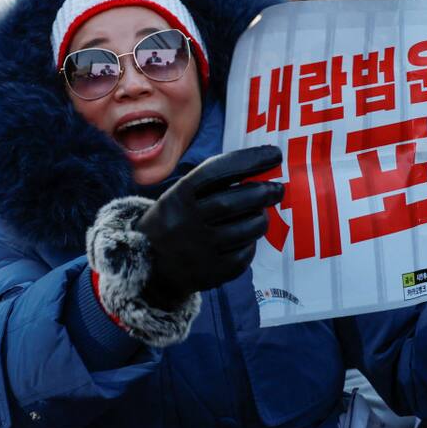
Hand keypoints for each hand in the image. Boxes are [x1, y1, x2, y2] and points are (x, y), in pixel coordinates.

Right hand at [137, 146, 283, 309]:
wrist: (149, 266)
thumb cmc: (175, 220)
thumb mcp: (179, 196)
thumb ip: (211, 184)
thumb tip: (258, 166)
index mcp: (178, 196)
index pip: (215, 172)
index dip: (247, 160)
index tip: (274, 154)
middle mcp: (186, 222)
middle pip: (231, 202)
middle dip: (262, 192)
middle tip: (277, 188)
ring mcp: (198, 249)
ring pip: (245, 230)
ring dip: (260, 218)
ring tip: (262, 213)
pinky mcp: (211, 273)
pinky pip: (244, 255)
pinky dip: (251, 243)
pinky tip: (247, 238)